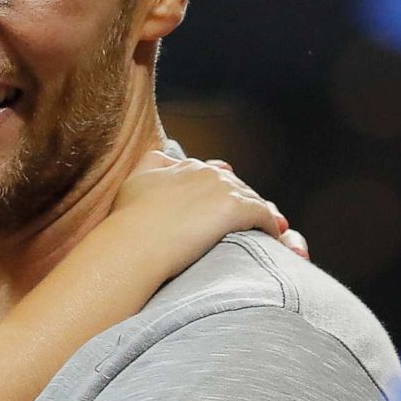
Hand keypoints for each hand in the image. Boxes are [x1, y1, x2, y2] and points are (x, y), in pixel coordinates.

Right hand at [111, 151, 305, 278]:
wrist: (134, 242)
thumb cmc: (128, 220)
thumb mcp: (133, 181)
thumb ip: (151, 165)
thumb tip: (165, 157)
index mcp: (184, 165)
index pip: (212, 175)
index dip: (221, 193)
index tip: (222, 209)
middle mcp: (205, 172)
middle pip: (236, 186)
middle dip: (244, 204)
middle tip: (251, 225)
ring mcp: (222, 188)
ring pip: (253, 199)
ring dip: (260, 216)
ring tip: (265, 234)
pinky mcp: (236, 208)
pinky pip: (264, 215)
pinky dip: (271, 227)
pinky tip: (272, 239)